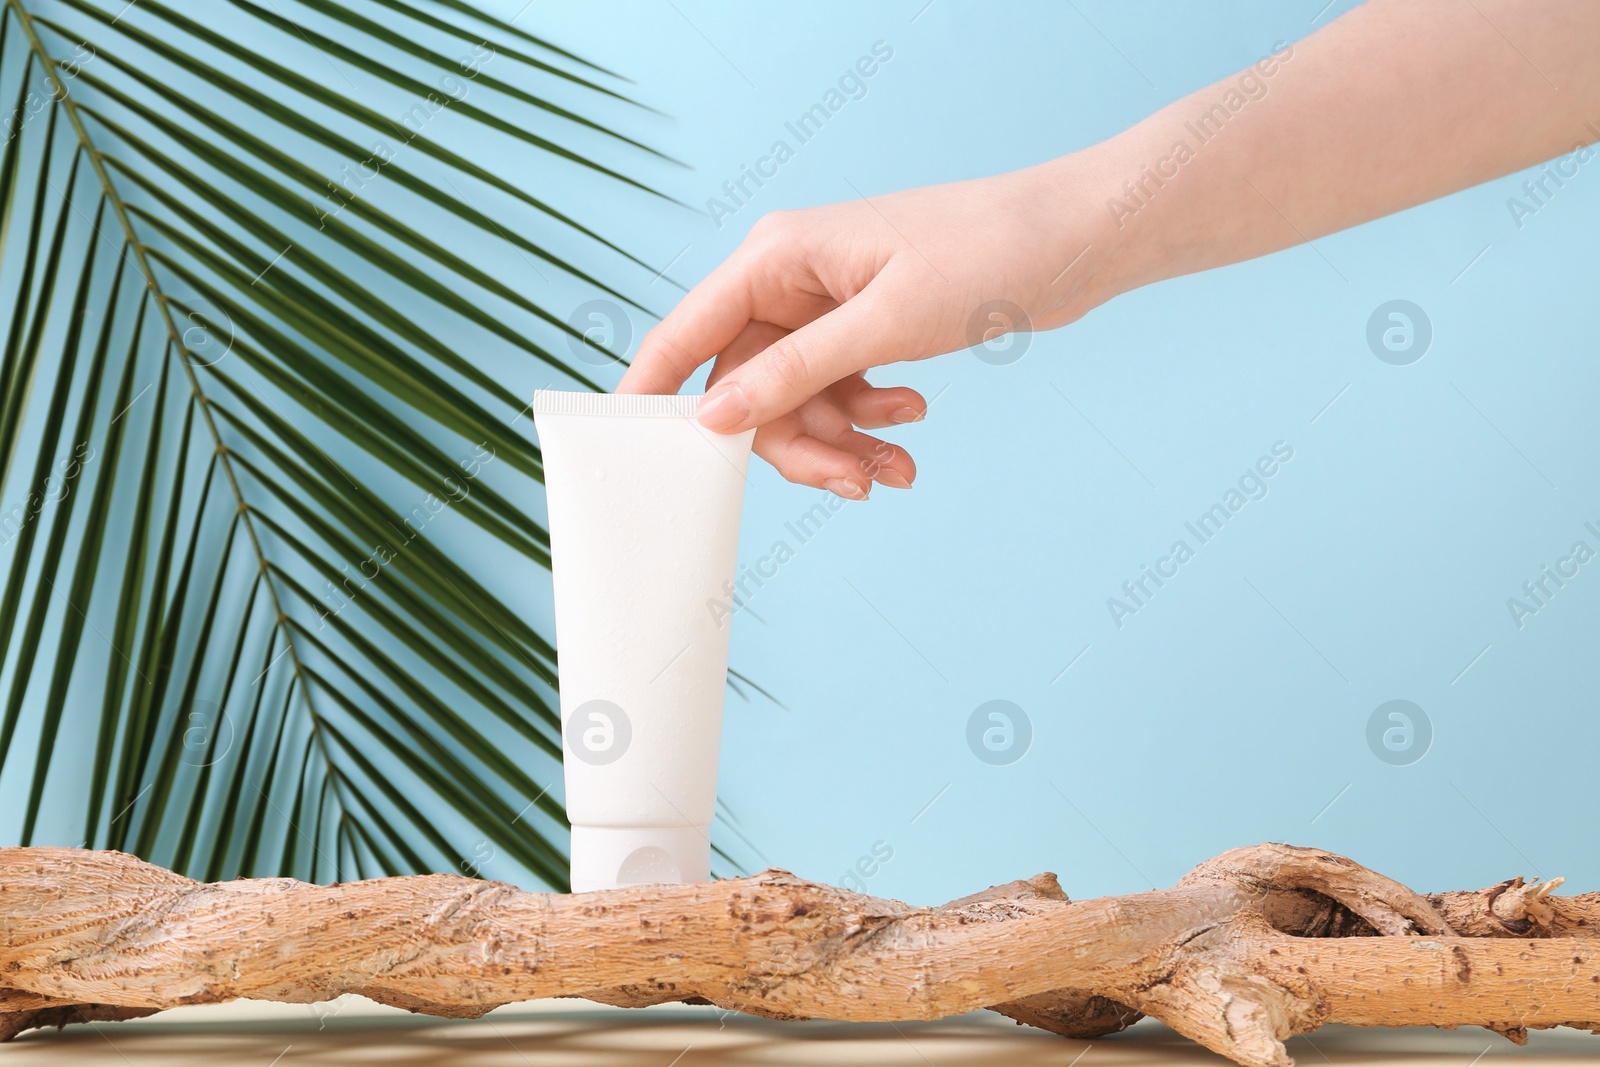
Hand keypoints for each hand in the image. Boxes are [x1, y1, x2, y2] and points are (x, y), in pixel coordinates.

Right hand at [616, 163, 1109, 497]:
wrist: (1070, 240)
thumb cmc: (984, 255)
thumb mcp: (885, 322)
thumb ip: (795, 372)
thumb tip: (714, 415)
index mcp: (777, 257)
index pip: (687, 332)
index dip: (654, 391)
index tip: (631, 451)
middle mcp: (790, 281)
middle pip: (749, 388)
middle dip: (798, 443)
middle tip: (854, 483)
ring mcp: (826, 306)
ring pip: (797, 401)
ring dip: (842, 443)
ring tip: (900, 468)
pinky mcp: (862, 327)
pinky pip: (837, 392)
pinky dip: (869, 421)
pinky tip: (911, 426)